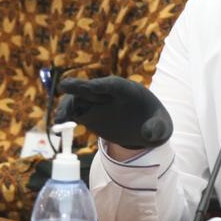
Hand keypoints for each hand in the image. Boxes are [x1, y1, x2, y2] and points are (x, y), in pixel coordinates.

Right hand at [55, 76, 171, 149]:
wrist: (144, 128)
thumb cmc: (155, 122)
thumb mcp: (161, 126)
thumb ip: (157, 129)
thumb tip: (148, 134)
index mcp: (126, 90)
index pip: (112, 85)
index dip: (101, 85)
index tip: (90, 87)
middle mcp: (108, 93)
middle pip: (91, 88)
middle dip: (78, 87)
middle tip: (64, 87)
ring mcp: (96, 103)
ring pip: (78, 100)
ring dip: (67, 107)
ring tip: (60, 120)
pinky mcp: (89, 115)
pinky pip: (74, 113)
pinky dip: (66, 117)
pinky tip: (59, 125)